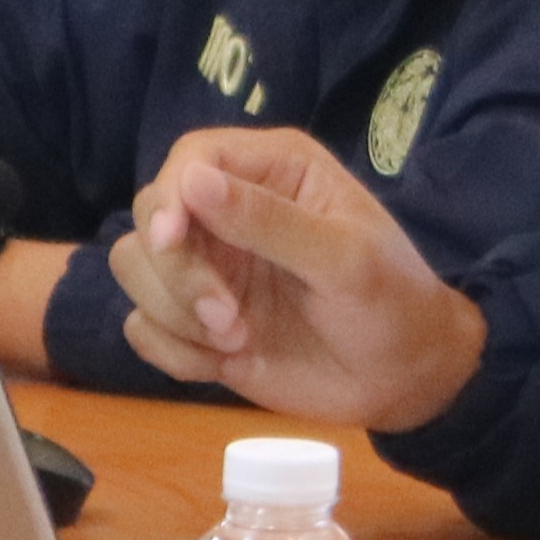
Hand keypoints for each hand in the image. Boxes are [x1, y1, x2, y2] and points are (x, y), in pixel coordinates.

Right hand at [107, 128, 485, 429]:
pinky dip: (173, 351)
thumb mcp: (344, 259)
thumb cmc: (391, 304)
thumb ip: (269, 221)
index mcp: (274, 171)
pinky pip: (143, 327)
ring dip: (173, 313)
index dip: (171, 196)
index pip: (192, 158)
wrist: (403, 381)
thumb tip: (193, 182)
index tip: (172, 239)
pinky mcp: (197, 322)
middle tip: (228, 318)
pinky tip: (221, 364)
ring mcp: (211, 267)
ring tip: (236, 339)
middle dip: (176, 272)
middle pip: (151, 215)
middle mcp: (231, 210)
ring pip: (135, 269)